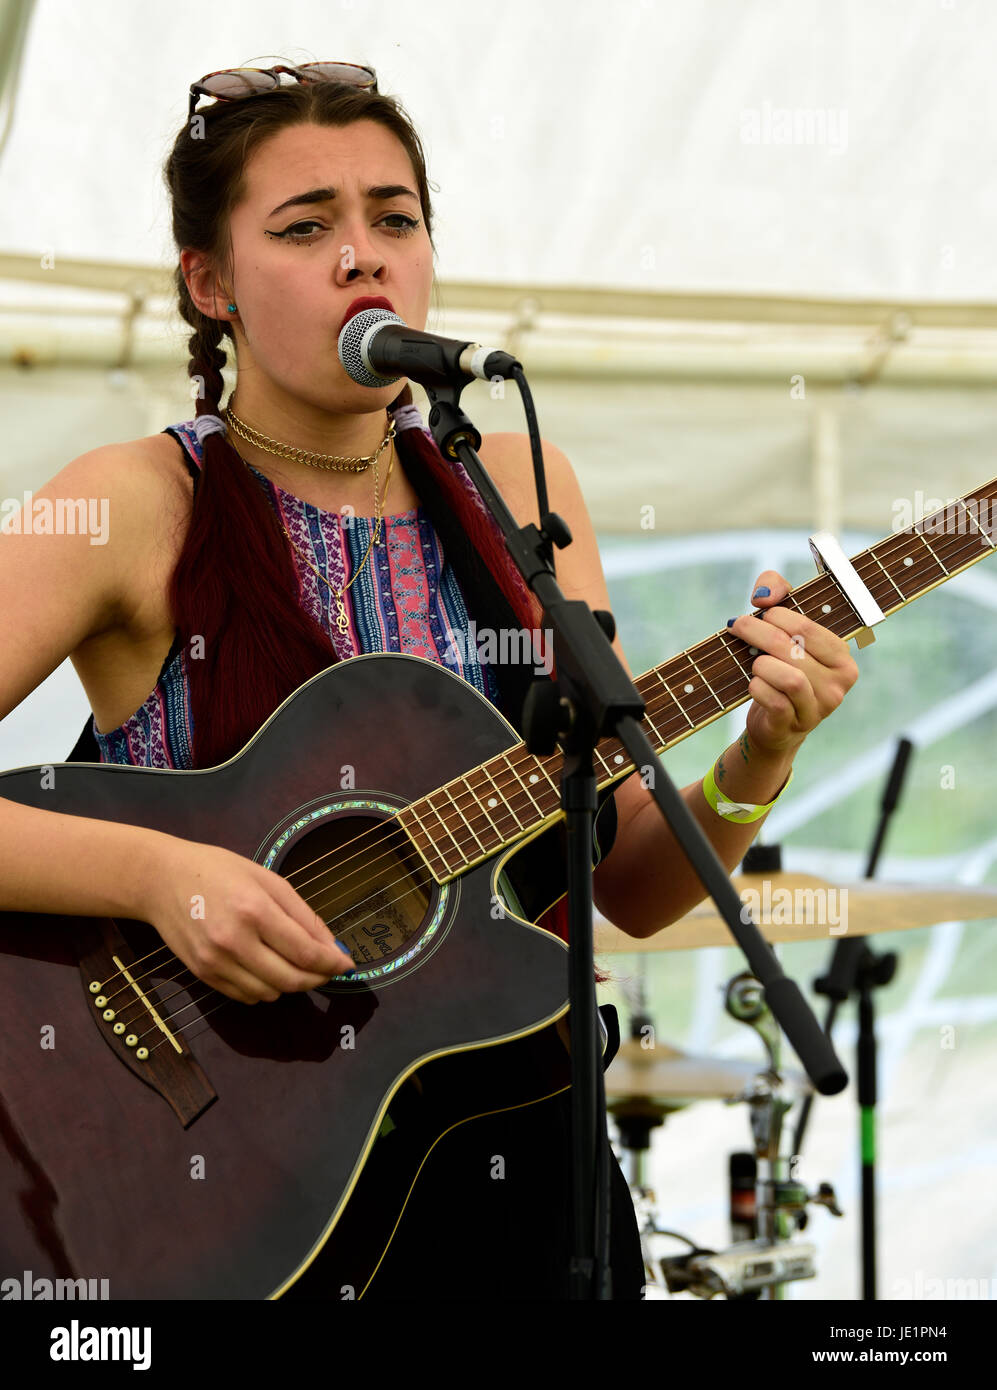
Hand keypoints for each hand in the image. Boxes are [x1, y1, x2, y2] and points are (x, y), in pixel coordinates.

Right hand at [139, 836, 355, 1002]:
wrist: (161, 880)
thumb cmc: (218, 871)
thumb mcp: (267, 879)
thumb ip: (302, 914)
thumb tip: (331, 946)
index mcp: (254, 910)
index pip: (305, 953)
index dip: (333, 964)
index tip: (348, 964)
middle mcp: (234, 942)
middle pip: (291, 979)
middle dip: (317, 978)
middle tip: (328, 969)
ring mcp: (216, 962)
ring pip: (270, 993)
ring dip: (291, 984)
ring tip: (295, 963)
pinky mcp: (203, 975)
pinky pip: (247, 996)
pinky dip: (265, 988)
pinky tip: (268, 968)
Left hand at [728, 571, 858, 756]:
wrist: (775, 724)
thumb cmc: (782, 667)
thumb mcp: (786, 625)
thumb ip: (779, 591)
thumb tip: (764, 596)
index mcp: (842, 658)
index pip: (808, 629)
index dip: (778, 616)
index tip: (760, 614)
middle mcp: (838, 684)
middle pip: (793, 650)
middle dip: (758, 632)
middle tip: (739, 626)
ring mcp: (818, 708)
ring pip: (789, 678)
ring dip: (761, 664)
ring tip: (754, 662)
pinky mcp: (794, 725)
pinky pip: (775, 702)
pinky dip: (758, 687)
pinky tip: (754, 683)